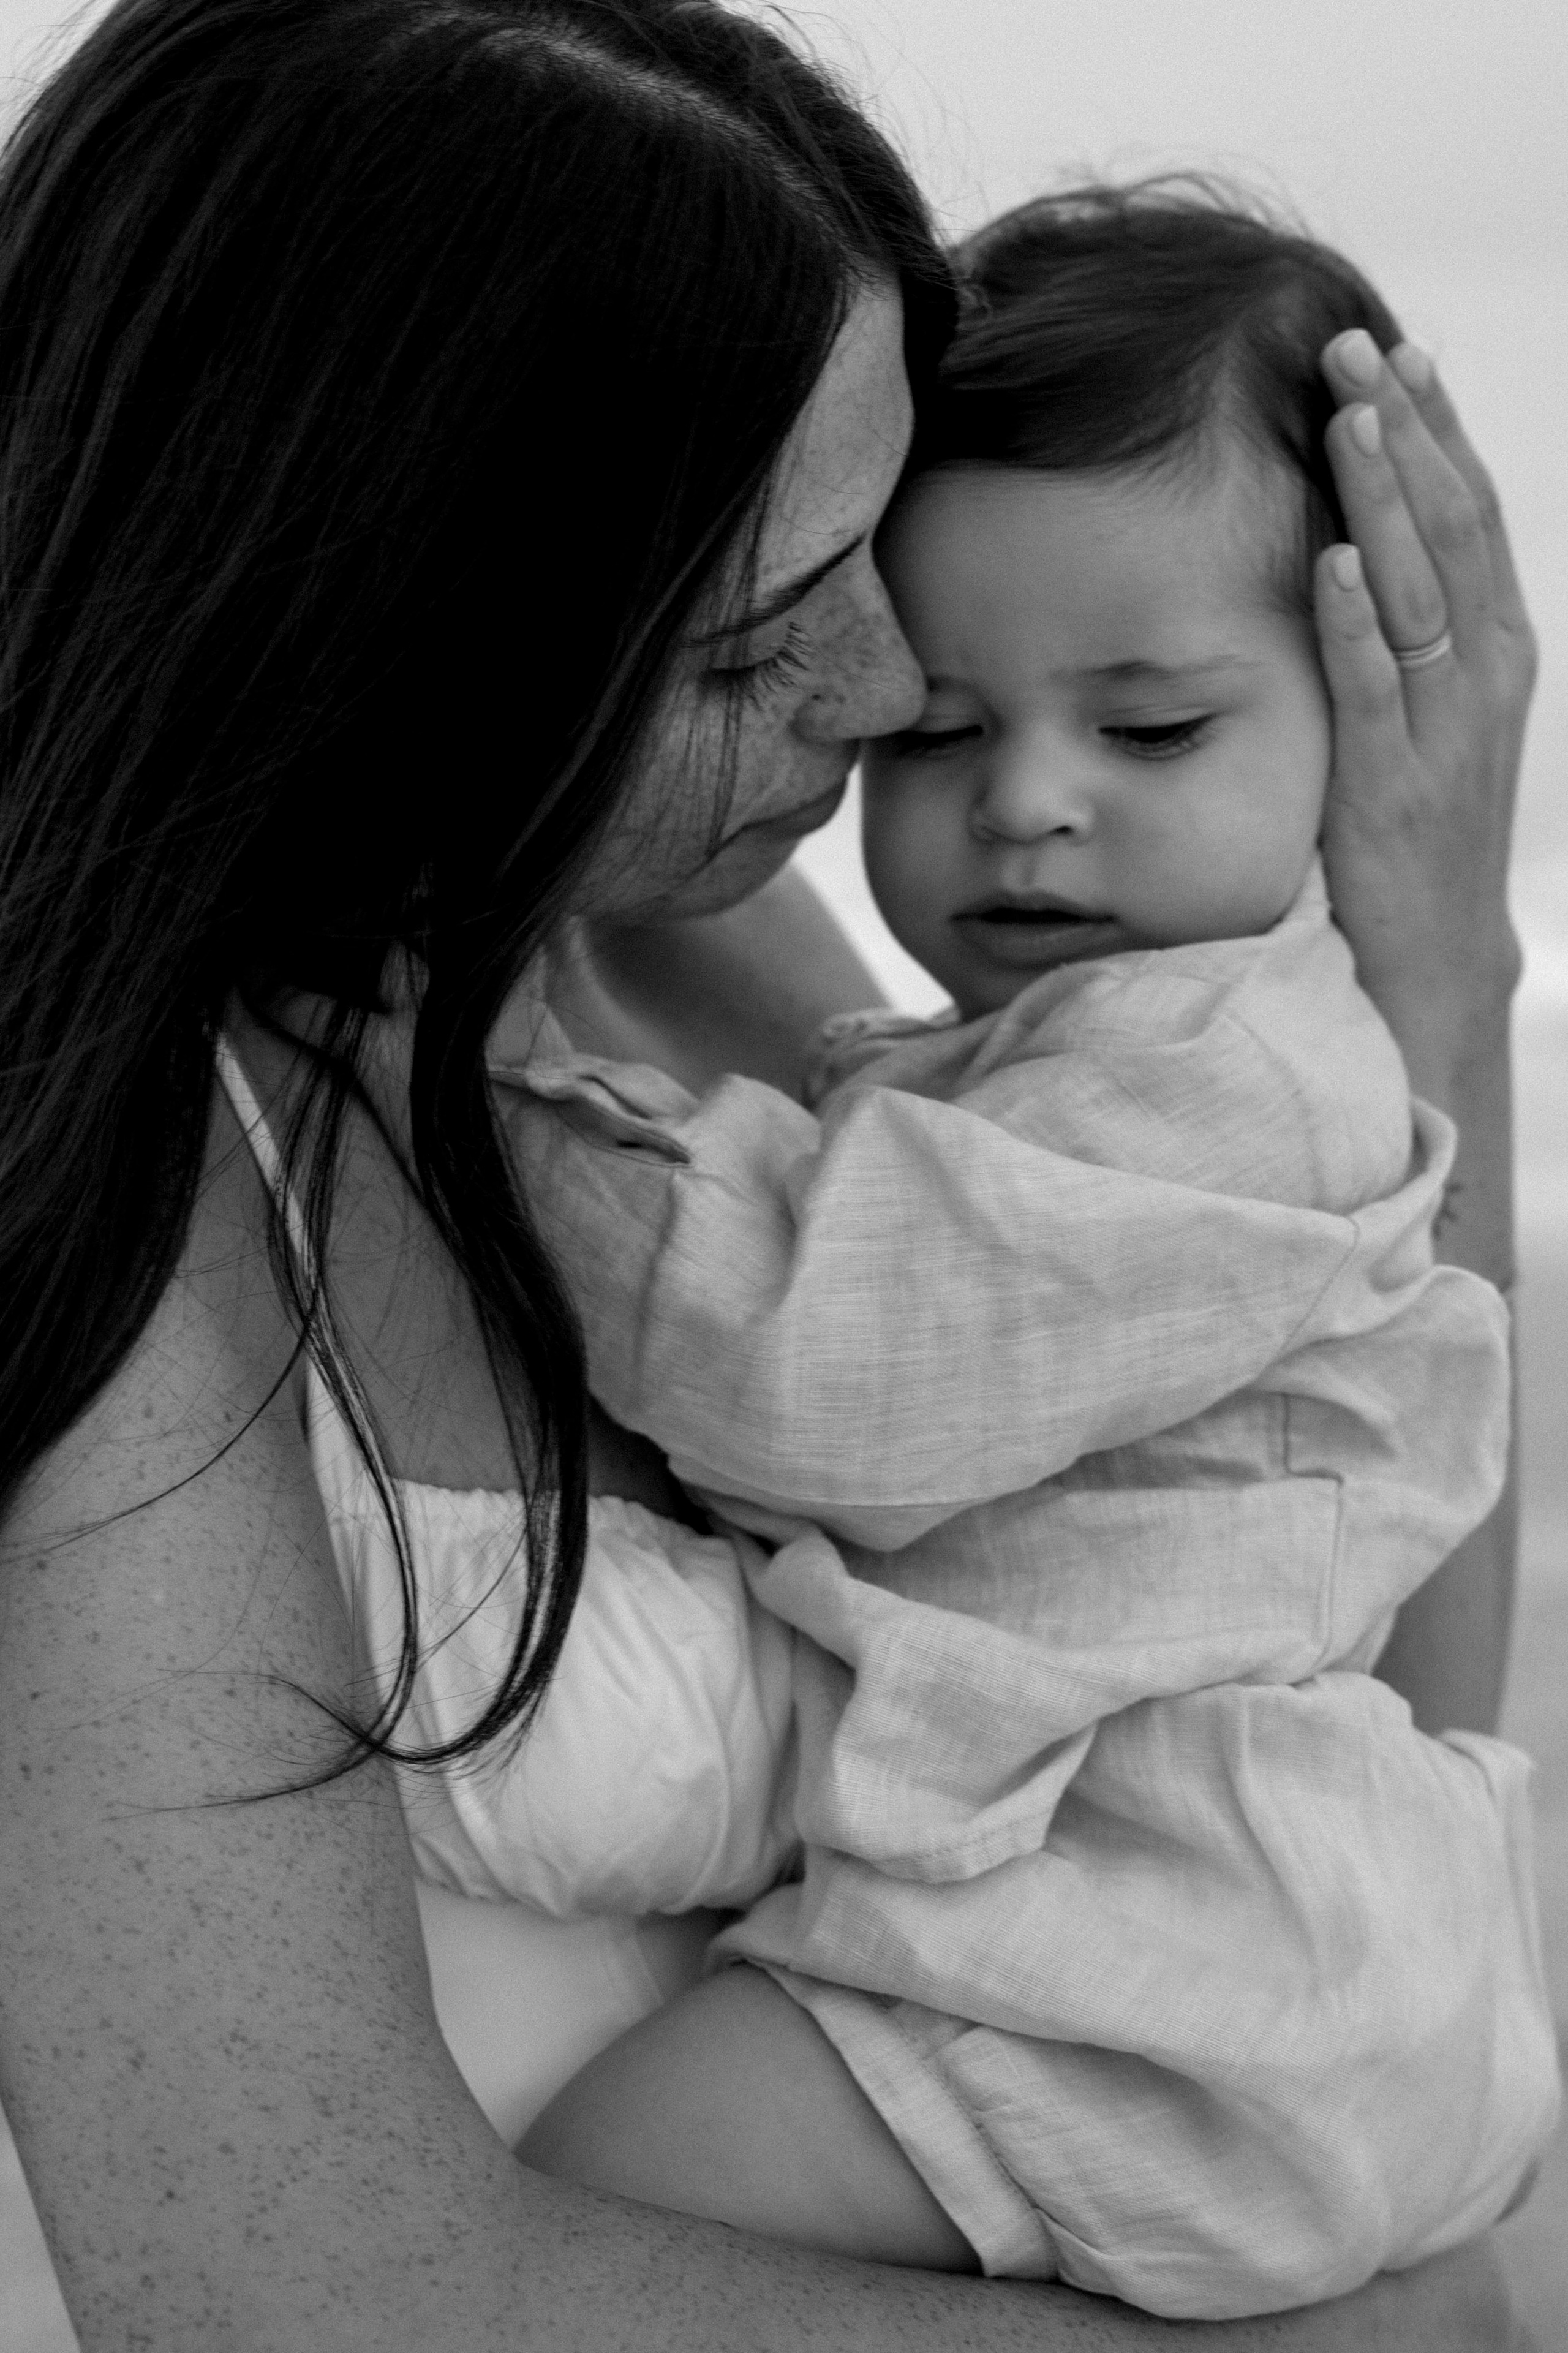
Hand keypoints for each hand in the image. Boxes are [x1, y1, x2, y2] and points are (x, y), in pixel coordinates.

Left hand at [1311, 328, 1533, 1079]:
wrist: (1434, 951)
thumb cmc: (1420, 818)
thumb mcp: (1430, 707)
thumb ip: (1410, 625)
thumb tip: (1361, 528)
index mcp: (1495, 646)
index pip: (1469, 513)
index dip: (1437, 429)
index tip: (1397, 352)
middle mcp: (1484, 675)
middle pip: (1451, 530)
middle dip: (1408, 436)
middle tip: (1357, 351)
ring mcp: (1444, 731)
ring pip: (1420, 594)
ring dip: (1385, 504)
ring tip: (1350, 422)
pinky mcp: (1391, 787)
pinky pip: (1375, 693)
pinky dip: (1357, 627)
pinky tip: (1332, 567)